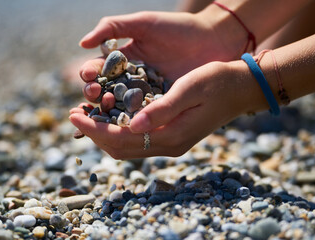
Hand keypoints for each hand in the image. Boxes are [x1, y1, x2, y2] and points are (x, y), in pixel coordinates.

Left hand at [70, 61, 253, 158]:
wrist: (241, 89)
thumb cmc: (218, 83)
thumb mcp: (190, 89)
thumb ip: (162, 109)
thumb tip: (131, 124)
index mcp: (172, 136)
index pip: (122, 139)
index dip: (94, 129)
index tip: (73, 115)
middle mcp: (169, 145)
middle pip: (120, 148)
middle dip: (93, 133)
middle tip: (73, 114)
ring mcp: (171, 142)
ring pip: (127, 147)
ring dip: (103, 133)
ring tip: (85, 115)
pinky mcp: (172, 135)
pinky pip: (137, 140)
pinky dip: (118, 130)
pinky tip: (109, 115)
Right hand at [79, 10, 242, 110]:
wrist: (212, 40)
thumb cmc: (178, 28)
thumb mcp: (144, 23)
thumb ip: (113, 27)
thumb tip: (82, 43)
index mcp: (123, 60)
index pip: (98, 71)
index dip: (90, 75)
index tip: (89, 78)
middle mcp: (130, 79)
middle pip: (104, 92)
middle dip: (94, 95)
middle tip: (94, 94)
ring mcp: (144, 95)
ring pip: (120, 107)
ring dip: (109, 109)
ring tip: (107, 106)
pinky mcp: (160, 106)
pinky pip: (142, 116)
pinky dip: (132, 120)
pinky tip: (126, 122)